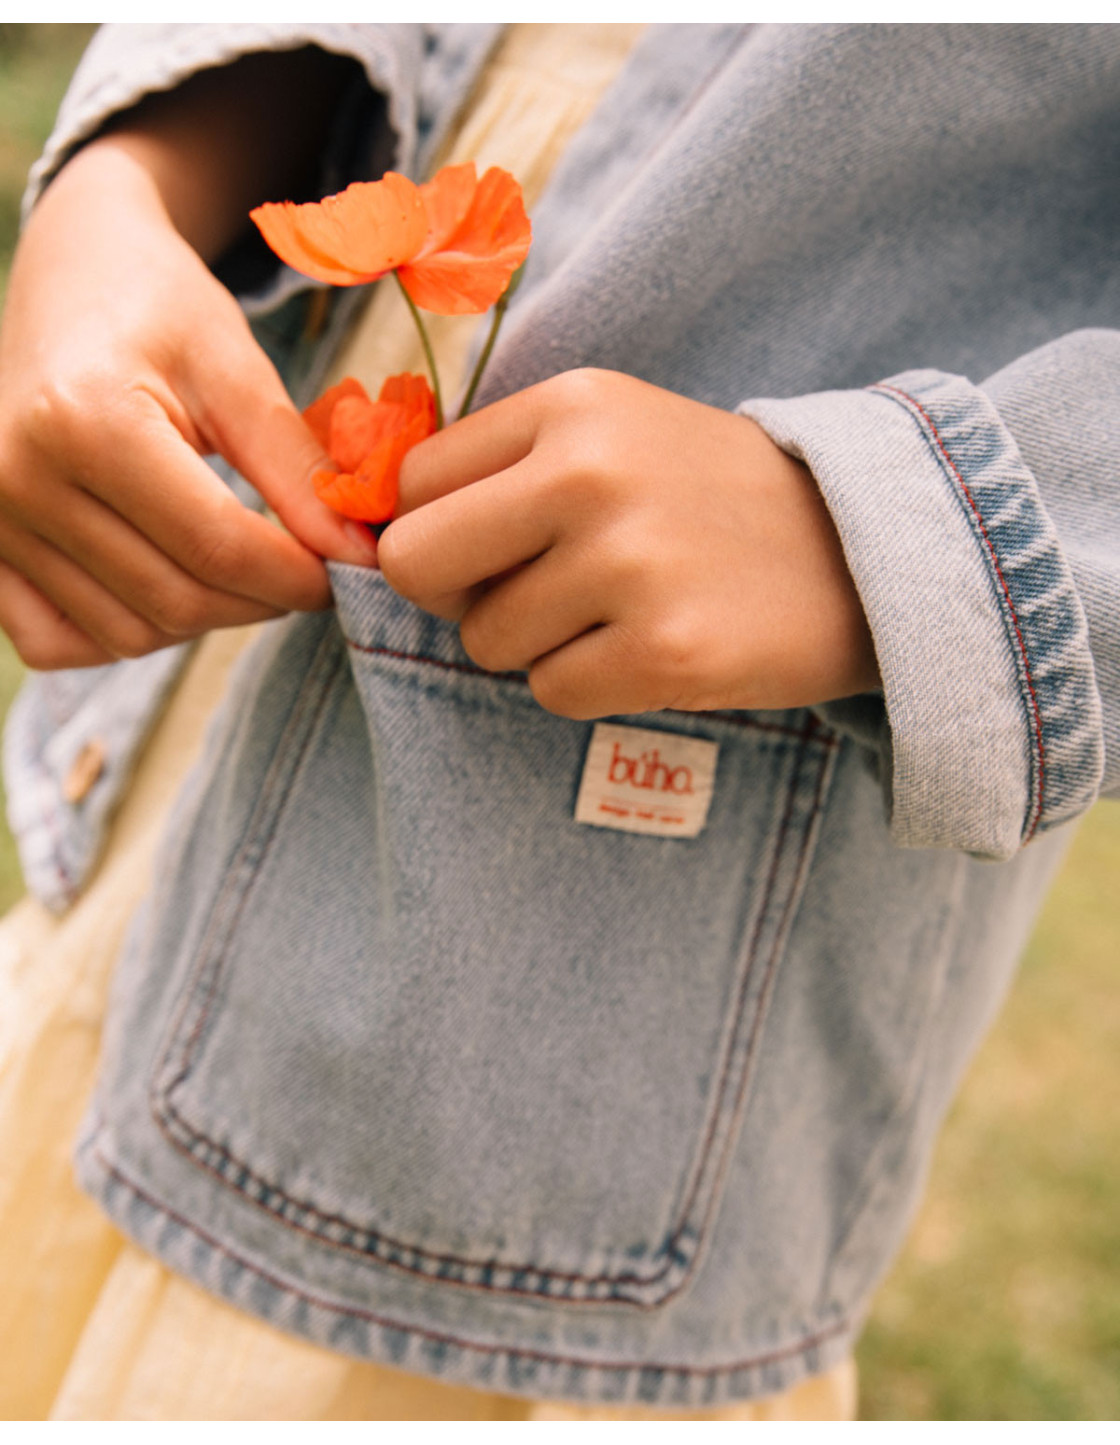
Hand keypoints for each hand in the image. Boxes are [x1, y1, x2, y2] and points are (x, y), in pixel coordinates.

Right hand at [0, 104, 376, 669]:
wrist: (69, 276)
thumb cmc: (158, 308)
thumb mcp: (236, 369)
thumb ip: (297, 468)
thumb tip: (358, 556)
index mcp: (83, 420)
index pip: (217, 546)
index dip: (299, 575)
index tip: (349, 569)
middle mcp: (17, 478)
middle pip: (176, 599)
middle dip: (262, 600)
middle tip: (306, 568)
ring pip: (128, 633)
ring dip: (205, 618)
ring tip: (241, 563)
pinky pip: (61, 642)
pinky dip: (126, 632)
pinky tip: (166, 579)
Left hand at [379, 368, 878, 718]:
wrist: (862, 551)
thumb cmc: (712, 500)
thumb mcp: (614, 435)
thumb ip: (503, 467)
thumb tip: (382, 533)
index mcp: (571, 407)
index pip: (416, 484)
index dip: (436, 531)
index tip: (486, 550)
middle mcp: (590, 474)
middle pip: (416, 563)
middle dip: (457, 596)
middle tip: (529, 595)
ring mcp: (630, 564)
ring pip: (487, 640)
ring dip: (537, 644)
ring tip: (617, 613)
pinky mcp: (665, 651)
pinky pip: (551, 692)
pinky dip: (588, 684)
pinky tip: (649, 649)